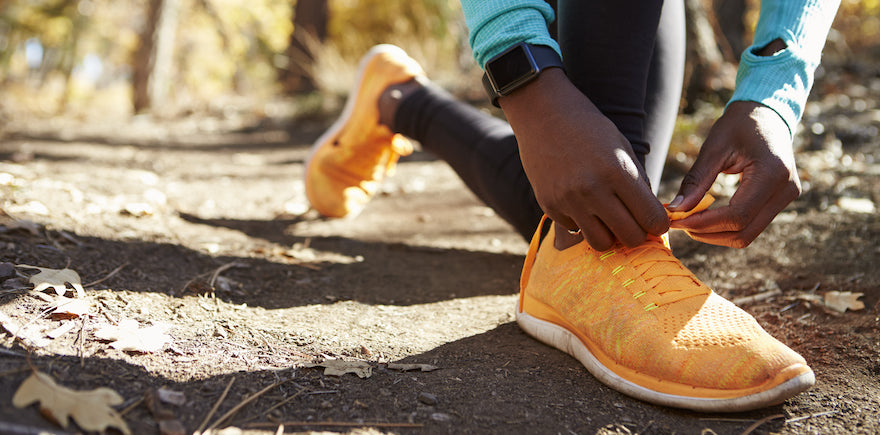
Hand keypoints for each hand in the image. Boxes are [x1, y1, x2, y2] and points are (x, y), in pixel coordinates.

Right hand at [500, 68, 668, 250]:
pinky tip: (582, 204)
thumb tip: (652, 218)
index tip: (655, 221)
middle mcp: (593, 190)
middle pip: (629, 237)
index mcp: (618, 171)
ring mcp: (568, 200)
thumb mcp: (622, 148)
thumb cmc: (589, 127)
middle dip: (637, 234)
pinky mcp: (550, 206)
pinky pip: (576, 230)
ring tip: (609, 220)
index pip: (651, 218)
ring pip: (601, 243)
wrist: (542, 114)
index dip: (658, 225)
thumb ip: (638, 183)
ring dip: (610, 235)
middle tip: (634, 224)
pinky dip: (583, 223)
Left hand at [667, 101, 800, 247]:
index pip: (737, 216)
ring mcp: (787, 197)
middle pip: (744, 232)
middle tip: (679, 223)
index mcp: (772, 173)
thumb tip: (676, 210)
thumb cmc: (738, 125)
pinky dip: (726, 227)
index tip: (677, 221)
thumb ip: (696, 180)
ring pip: (748, 234)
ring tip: (689, 220)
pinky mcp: (780, 201)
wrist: (767, 113)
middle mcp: (785, 190)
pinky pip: (751, 225)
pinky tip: (704, 216)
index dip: (704, 224)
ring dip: (715, 234)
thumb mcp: (713, 148)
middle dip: (708, 233)